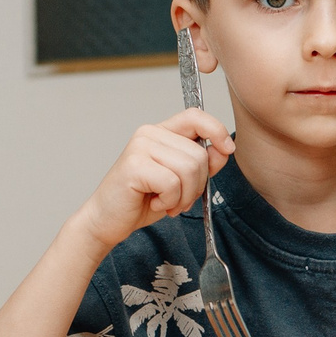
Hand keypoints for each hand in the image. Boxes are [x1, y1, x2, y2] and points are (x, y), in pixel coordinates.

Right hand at [74, 109, 235, 251]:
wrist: (108, 220)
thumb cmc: (142, 200)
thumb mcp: (181, 181)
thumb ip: (202, 163)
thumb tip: (224, 149)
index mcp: (161, 132)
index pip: (195, 116)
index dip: (216, 129)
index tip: (227, 149)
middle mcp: (149, 134)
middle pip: (198, 154)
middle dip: (197, 185)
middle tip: (178, 199)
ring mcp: (140, 147)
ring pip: (189, 169)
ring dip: (184, 196)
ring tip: (166, 202)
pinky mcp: (135, 165)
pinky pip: (172, 183)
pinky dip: (170, 201)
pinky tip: (155, 203)